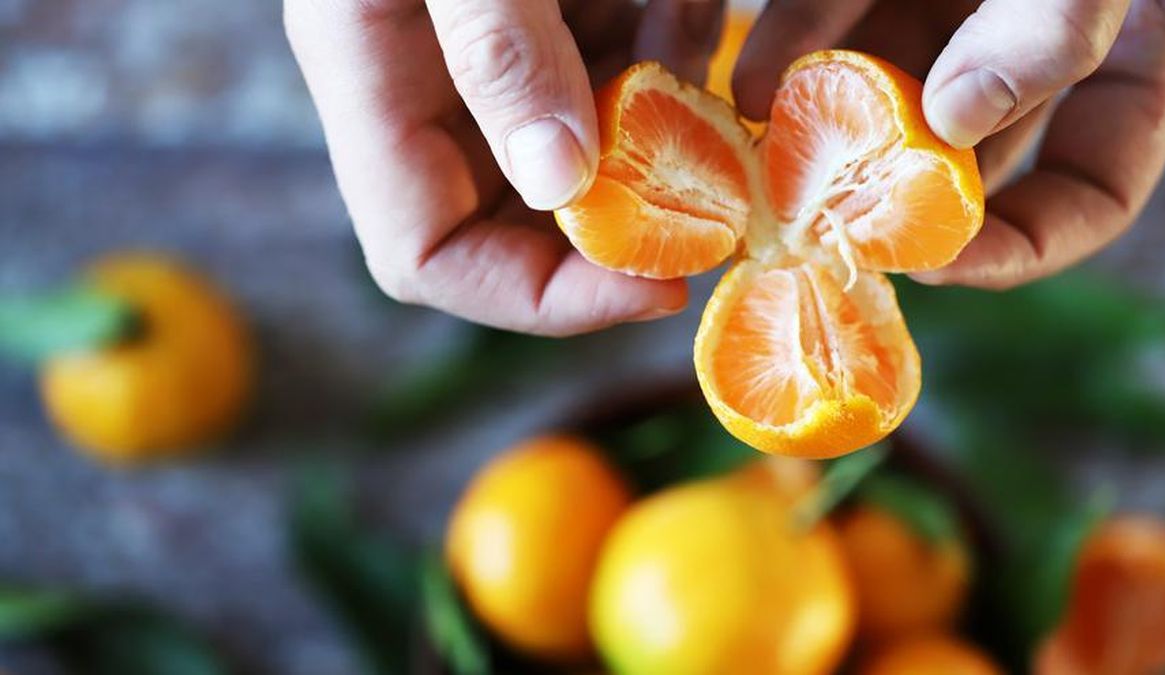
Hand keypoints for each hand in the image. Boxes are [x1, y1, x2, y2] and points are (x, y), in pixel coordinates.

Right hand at [285, 0, 725, 335]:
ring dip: (661, 119)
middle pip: (516, 220)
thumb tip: (560, 184)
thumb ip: (497, 53)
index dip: (539, 299)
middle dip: (621, 215)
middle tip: (718, 196)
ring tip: (701, 58)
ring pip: (585, 144)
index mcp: (367, 76)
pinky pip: (611, 68)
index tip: (658, 286)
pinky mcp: (547, 14)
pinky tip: (690, 8)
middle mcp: (423, 83)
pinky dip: (667, 52)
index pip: (425, 257)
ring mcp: (488, 52)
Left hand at [734, 0, 1164, 288]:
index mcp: (1129, 41)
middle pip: (969, 147)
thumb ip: (1052, 27)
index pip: (1096, 183)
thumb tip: (956, 123)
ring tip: (770, 171)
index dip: (1025, 242)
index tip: (936, 267)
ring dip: (824, 133)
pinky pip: (832, 10)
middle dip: (896, 192)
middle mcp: (1030, 30)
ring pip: (885, 84)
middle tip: (827, 233)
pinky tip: (752, 90)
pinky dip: (789, 51)